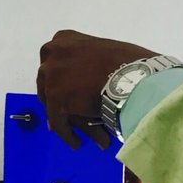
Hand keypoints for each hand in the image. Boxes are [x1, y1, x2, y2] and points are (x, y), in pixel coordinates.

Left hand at [36, 30, 158, 148]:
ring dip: (63, 118)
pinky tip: (76, 142)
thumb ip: (89, 60)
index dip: (60, 80)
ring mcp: (51, 77)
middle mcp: (52, 54)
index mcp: (64, 39)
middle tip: (65, 112)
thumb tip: (91, 76)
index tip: (64, 90)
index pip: (55, 63)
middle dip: (56, 99)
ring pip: (52, 103)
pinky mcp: (56, 100)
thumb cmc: (129, 62)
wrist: (135, 78)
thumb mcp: (103, 50)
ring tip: (75, 132)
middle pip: (48, 82)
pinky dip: (66, 134)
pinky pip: (58, 121)